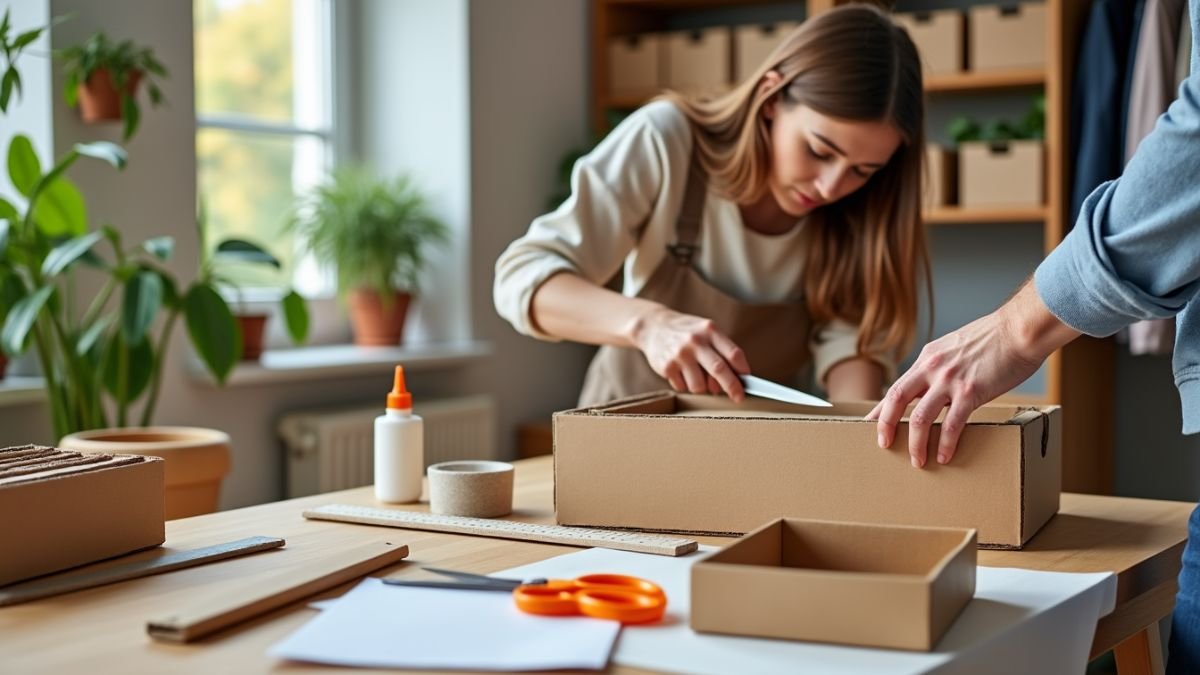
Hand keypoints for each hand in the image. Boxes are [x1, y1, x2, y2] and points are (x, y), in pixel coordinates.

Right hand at [632, 306, 749, 399]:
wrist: (653, 326)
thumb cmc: (687, 331)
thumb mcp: (706, 330)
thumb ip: (721, 350)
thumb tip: (737, 377)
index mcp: (709, 330)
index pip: (733, 353)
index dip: (743, 370)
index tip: (747, 382)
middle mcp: (695, 341)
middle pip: (719, 370)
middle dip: (732, 387)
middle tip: (738, 397)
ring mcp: (679, 355)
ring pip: (699, 386)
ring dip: (702, 387)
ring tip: (696, 375)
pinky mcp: (666, 367)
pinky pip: (683, 387)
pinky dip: (685, 384)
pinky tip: (681, 371)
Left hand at [865, 307, 1043, 467]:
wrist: (1021, 329)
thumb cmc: (996, 338)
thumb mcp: (956, 347)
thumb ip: (942, 367)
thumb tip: (935, 390)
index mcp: (928, 357)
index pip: (897, 387)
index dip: (881, 408)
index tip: (871, 424)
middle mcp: (932, 367)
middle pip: (896, 400)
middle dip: (886, 425)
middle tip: (884, 445)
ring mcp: (950, 380)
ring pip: (921, 418)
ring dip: (916, 443)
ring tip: (918, 461)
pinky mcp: (971, 391)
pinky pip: (952, 424)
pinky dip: (947, 444)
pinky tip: (945, 456)